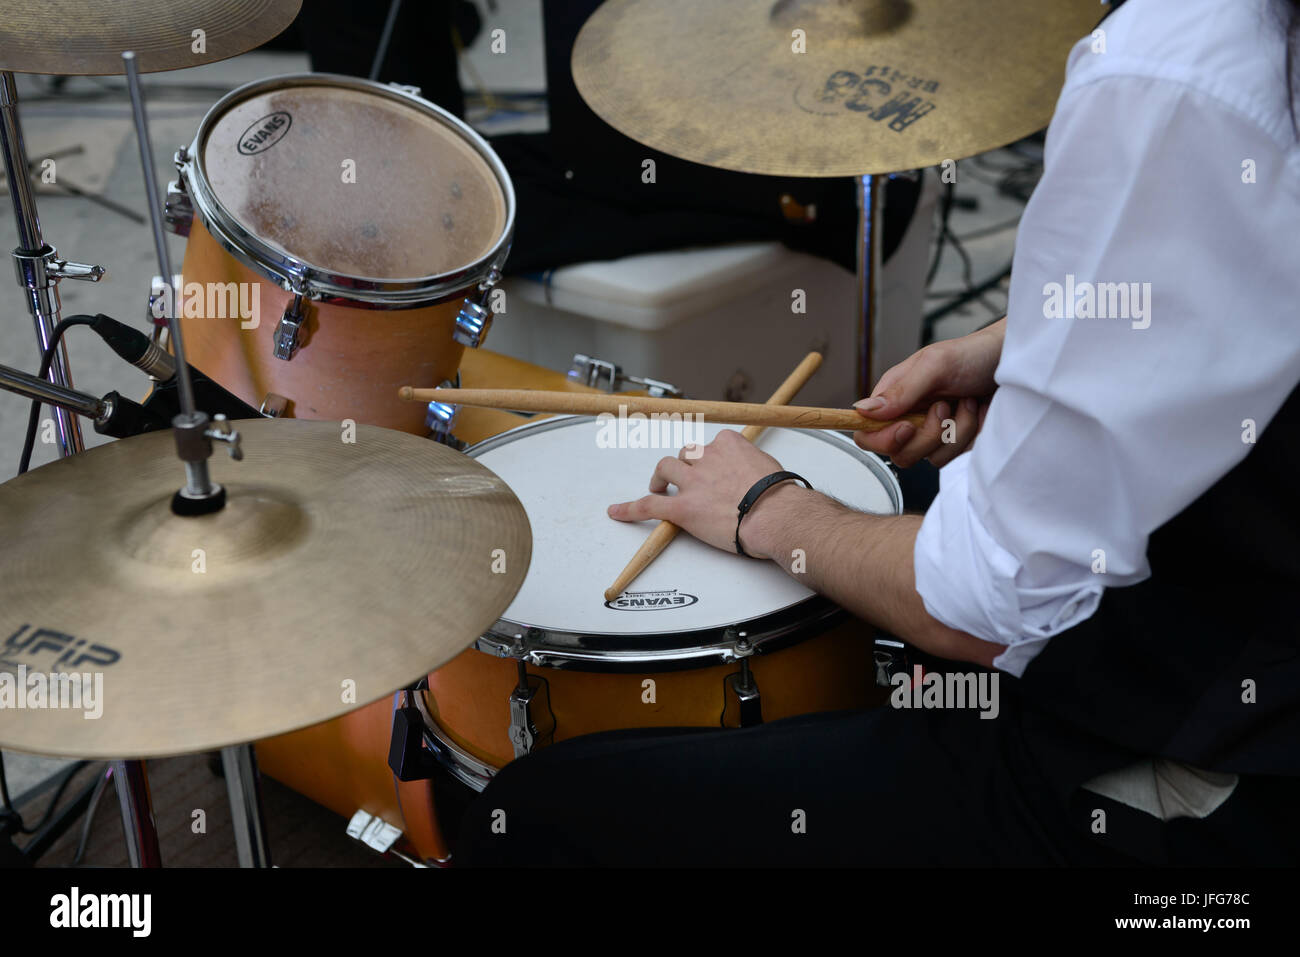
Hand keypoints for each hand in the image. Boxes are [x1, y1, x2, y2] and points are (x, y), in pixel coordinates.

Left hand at [606, 429, 796, 556]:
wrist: (775, 515)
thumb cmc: (779, 497)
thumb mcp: (771, 468)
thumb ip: (755, 467)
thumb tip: (756, 476)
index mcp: (729, 445)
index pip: (711, 444)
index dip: (708, 459)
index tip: (711, 467)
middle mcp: (707, 458)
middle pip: (685, 454)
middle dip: (683, 466)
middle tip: (686, 481)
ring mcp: (692, 482)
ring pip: (665, 469)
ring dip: (660, 478)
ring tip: (658, 488)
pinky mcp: (682, 508)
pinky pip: (648, 505)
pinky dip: (629, 508)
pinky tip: (617, 512)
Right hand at [853, 318, 1004, 467]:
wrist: (1011, 363)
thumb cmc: (973, 355)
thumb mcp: (935, 365)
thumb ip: (901, 391)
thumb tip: (864, 410)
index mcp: (894, 397)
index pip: (867, 433)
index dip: (882, 438)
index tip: (907, 427)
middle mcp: (908, 418)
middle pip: (899, 453)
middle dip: (927, 435)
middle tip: (944, 406)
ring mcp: (932, 433)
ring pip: (929, 458)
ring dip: (955, 430)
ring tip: (965, 402)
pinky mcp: (954, 443)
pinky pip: (953, 457)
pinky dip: (969, 434)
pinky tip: (975, 411)